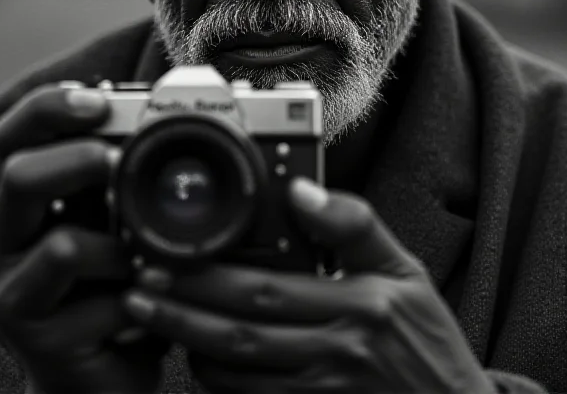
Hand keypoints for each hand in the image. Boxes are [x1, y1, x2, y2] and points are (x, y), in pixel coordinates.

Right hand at [0, 85, 167, 393]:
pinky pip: (96, 303)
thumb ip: (123, 181)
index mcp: (27, 201)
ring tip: (148, 259)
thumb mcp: (117, 223)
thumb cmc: (114, 284)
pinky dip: (136, 296)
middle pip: (20, 175)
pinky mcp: (38, 337)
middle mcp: (6, 239)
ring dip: (124, 246)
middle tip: (121, 162)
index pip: (14, 137)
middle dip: (80, 158)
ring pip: (61, 244)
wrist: (100, 374)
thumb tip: (169, 120)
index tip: (98, 98)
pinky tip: (149, 302)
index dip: (49, 108)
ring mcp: (13, 290)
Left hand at [123, 177, 492, 392]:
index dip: (211, 278)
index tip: (172, 261)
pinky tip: (197, 359)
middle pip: (241, 333)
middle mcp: (337, 353)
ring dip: (191, 347)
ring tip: (152, 319)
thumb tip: (301, 191)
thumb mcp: (406, 270)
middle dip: (182, 310)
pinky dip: (219, 385)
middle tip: (138, 289)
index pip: (269, 289)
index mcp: (359, 305)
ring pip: (238, 377)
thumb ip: (355, 225)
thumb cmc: (428, 340)